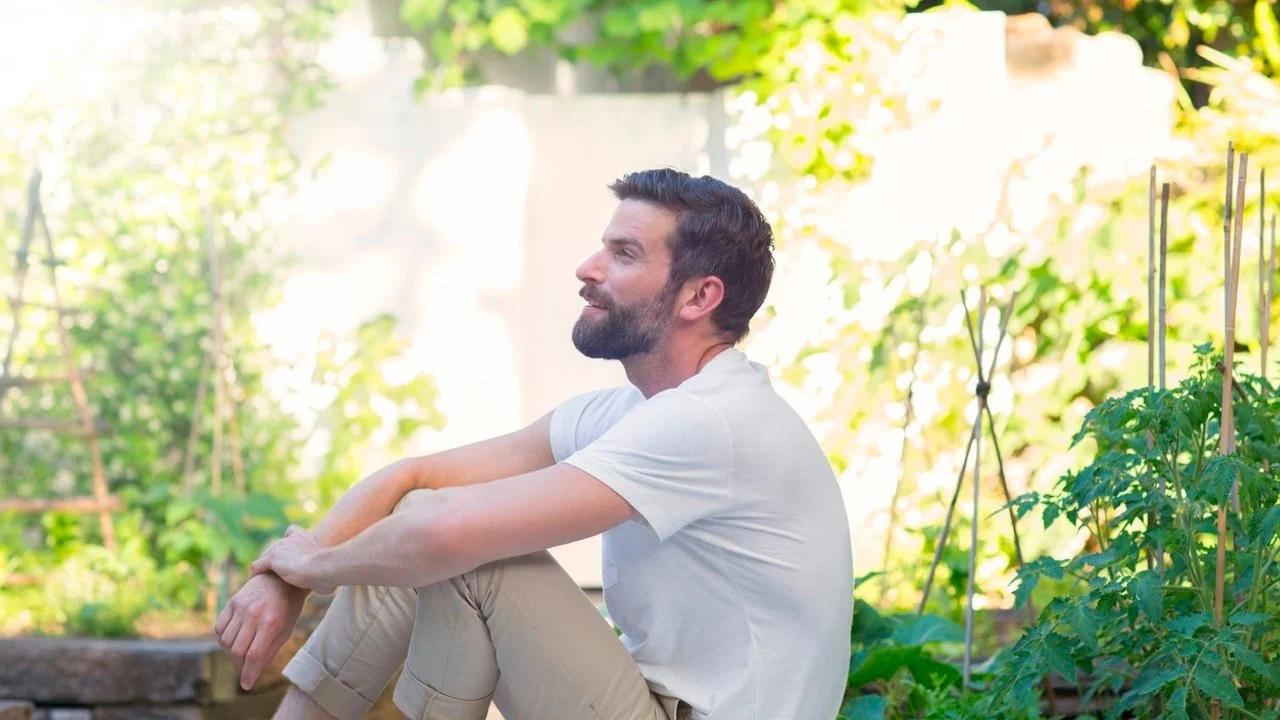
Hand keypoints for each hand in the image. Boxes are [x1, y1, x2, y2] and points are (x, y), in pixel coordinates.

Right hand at [214, 572, 308, 689]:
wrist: (282, 577)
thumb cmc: (288, 606)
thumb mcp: (286, 629)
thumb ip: (270, 650)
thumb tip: (255, 671)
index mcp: (270, 623)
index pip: (254, 655)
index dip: (249, 673)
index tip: (246, 685)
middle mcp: (253, 615)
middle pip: (238, 650)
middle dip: (241, 664)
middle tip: (247, 666)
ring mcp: (241, 607)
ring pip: (226, 641)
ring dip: (232, 653)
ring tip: (241, 653)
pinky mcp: (232, 602)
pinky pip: (219, 628)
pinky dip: (222, 640)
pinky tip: (232, 641)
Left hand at [251, 525, 335, 594]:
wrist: (321, 569)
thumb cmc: (329, 573)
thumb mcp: (329, 568)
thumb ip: (324, 571)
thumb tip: (329, 587)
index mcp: (306, 538)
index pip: (292, 531)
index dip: (289, 540)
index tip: (289, 551)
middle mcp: (292, 539)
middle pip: (277, 545)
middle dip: (275, 556)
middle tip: (274, 570)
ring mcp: (280, 548)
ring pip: (266, 555)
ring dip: (265, 565)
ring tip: (261, 577)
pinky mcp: (272, 559)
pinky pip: (257, 565)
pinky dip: (255, 572)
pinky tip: (253, 579)